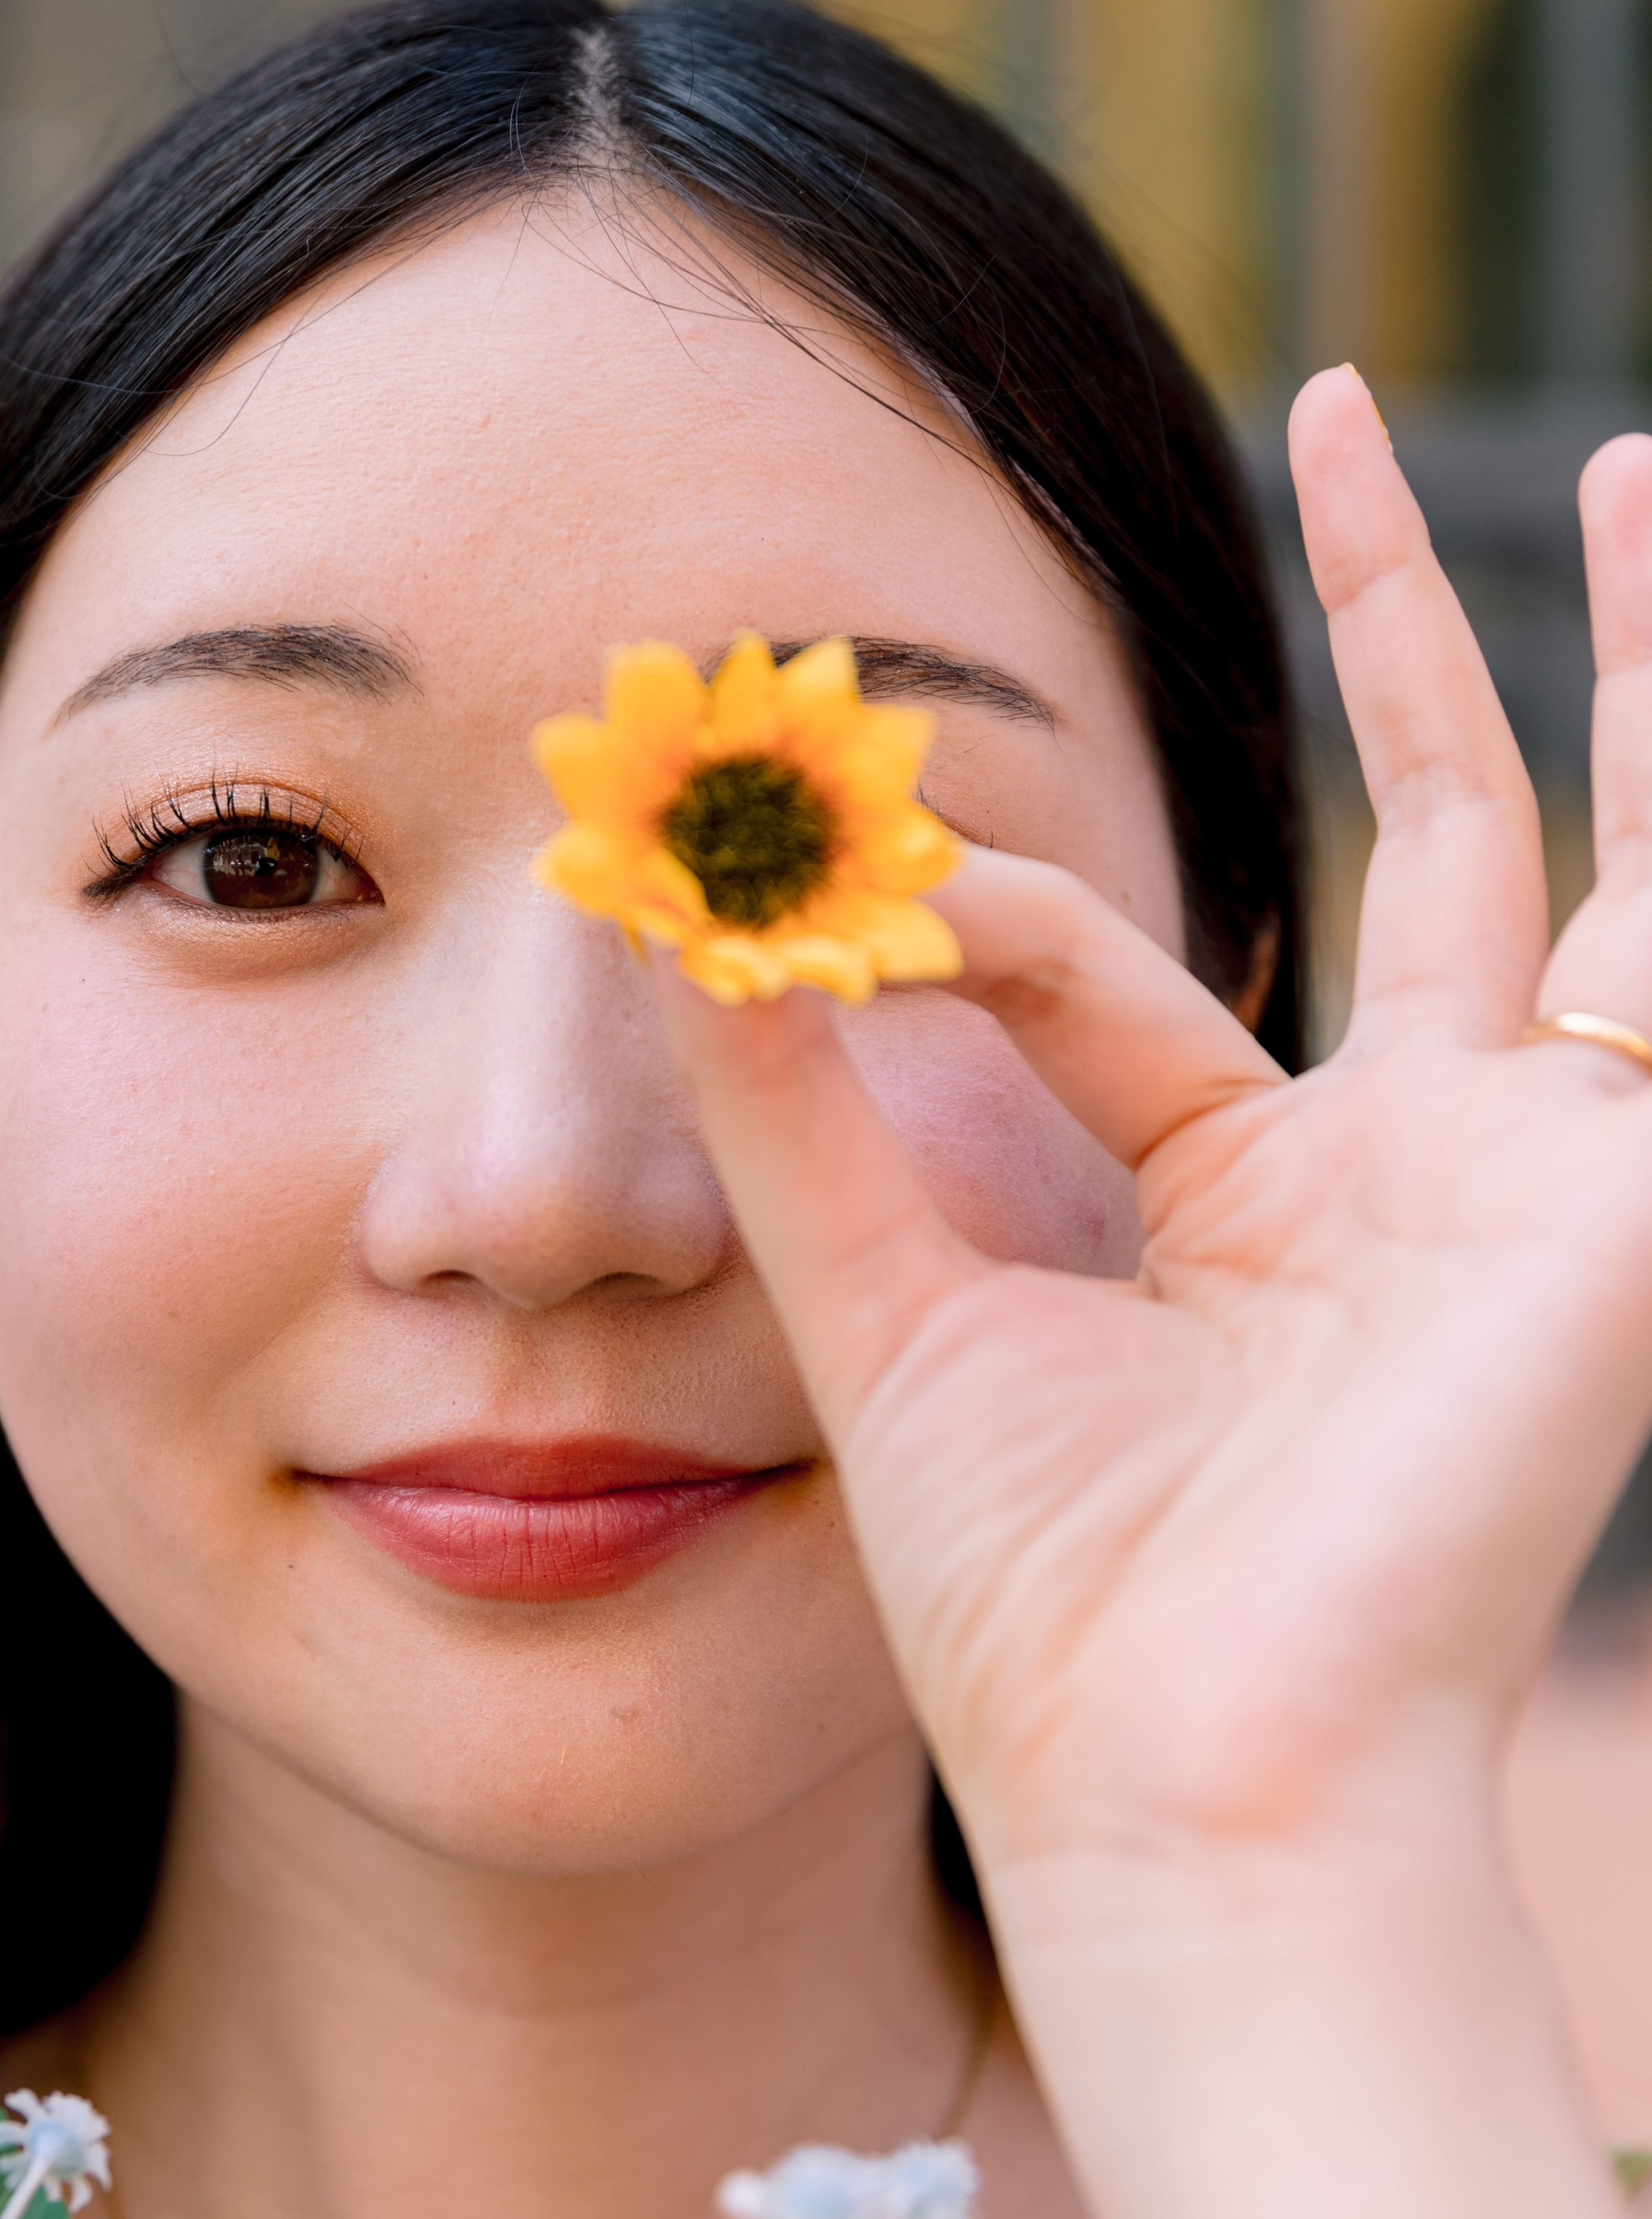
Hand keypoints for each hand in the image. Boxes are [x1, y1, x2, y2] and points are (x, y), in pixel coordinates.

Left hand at [664, 366, 1651, 1899]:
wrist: (1181, 1803)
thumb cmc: (1046, 1621)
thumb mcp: (891, 1309)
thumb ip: (791, 1097)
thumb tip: (665, 879)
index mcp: (1250, 1211)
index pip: (1113, 966)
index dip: (960, 892)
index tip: (799, 826)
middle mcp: (1415, 1176)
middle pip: (1417, 837)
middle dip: (1381, 630)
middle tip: (1332, 415)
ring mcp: (1539, 1181)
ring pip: (1589, 853)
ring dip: (1617, 658)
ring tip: (1648, 459)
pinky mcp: (1622, 1205)